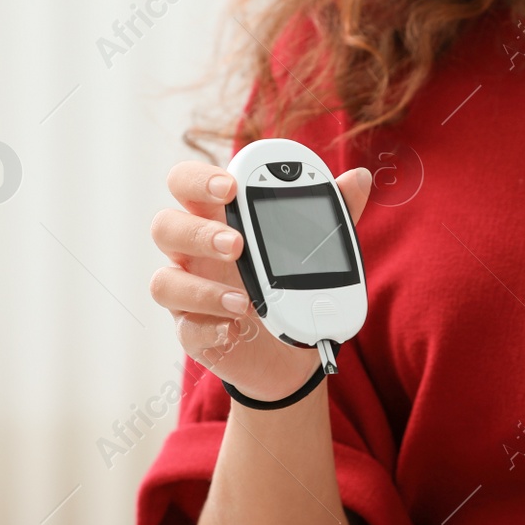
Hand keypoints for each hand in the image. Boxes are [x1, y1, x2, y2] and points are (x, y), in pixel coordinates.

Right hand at [149, 160, 372, 401]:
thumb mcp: (315, 246)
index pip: (187, 184)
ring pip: (164, 281)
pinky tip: (235, 330)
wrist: (292, 347)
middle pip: (165, 226)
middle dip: (198, 232)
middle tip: (238, 243)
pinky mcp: (193, 331)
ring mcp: (188, 292)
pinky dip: (210, 327)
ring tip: (246, 300)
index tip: (231, 185)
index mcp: (215, 218)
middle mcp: (192, 253)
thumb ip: (331, 212)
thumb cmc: (289, 282)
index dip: (200, 178)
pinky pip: (185, 328)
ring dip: (202, 288)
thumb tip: (359, 177)